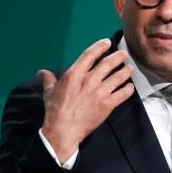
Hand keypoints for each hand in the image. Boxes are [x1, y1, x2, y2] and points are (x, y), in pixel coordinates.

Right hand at [38, 38, 134, 162]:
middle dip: (119, 57)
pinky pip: (122, 94)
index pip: (90, 54)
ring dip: (126, 71)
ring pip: (118, 77)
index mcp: (74, 74)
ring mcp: (99, 92)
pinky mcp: (107, 104)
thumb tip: (41, 72)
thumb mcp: (49, 92)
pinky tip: (130, 87)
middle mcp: (89, 80)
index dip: (100, 46)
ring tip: (129, 68)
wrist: (63, 129)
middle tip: (124, 54)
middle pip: (108, 63)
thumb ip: (48, 79)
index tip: (107, 43)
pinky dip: (128, 89)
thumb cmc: (55, 111)